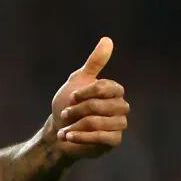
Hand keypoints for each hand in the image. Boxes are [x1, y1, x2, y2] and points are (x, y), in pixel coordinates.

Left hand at [48, 36, 128, 160]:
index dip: (83, 93)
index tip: (70, 98)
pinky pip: (100, 137)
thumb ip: (94, 63)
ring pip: (97, 122)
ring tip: (64, 128)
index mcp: (114, 91)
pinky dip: (80, 137)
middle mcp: (121, 107)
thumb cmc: (68, 105)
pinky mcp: (114, 140)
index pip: (104, 87)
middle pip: (99, 106)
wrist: (59, 131)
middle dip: (76, 110)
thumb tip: (107, 40)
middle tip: (65, 114)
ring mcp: (120, 124)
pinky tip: (67, 136)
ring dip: (75, 124)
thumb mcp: (78, 81)